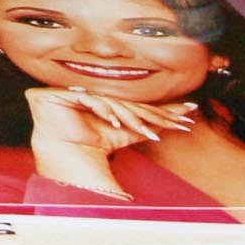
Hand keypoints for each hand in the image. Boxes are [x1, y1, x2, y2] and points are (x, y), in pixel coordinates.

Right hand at [25, 87, 195, 193]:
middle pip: (125, 103)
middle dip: (151, 116)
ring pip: (110, 102)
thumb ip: (144, 127)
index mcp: (104, 100)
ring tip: (145, 132)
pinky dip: (103, 111)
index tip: (187, 116)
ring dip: (129, 118)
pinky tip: (114, 123)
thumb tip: (175, 118)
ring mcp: (75, 90)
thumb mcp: (124, 135)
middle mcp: (91, 92)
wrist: (62, 153)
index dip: (159, 112)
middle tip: (174, 125)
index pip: (134, 105)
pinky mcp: (58, 93)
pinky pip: (87, 98)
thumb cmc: (90, 144)